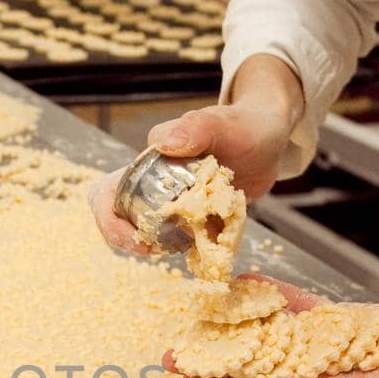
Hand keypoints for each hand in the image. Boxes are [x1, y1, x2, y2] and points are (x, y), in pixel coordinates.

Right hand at [90, 54, 302, 254]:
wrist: (272, 139)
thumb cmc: (245, 124)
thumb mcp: (224, 124)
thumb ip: (196, 127)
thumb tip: (161, 144)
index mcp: (147, 164)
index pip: (106, 193)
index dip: (109, 220)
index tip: (135, 237)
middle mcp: (152, 185)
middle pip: (118, 219)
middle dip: (127, 240)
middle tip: (152, 251)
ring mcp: (173, 206)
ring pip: (149, 235)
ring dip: (162, 247)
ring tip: (193, 245)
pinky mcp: (195, 220)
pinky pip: (184, 244)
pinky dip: (195, 253)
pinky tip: (214, 249)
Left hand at [164, 277, 378, 377]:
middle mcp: (324, 375)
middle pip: (258, 372)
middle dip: (215, 367)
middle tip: (169, 358)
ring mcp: (329, 349)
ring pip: (270, 341)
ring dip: (233, 335)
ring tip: (192, 327)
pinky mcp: (342, 324)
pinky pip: (297, 311)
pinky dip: (271, 300)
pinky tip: (242, 288)